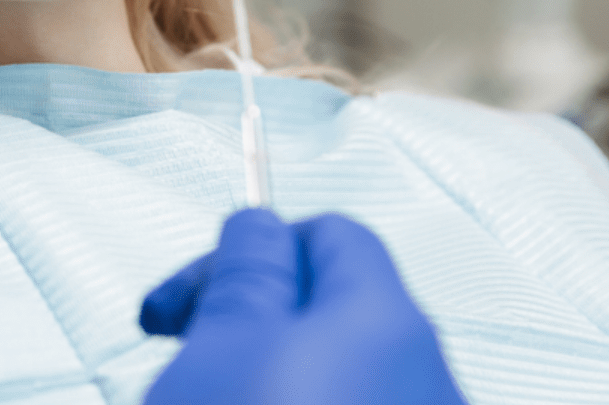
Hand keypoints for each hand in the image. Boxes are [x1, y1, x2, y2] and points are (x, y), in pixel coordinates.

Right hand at [140, 208, 465, 404]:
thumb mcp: (225, 339)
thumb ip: (247, 268)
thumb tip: (260, 221)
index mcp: (386, 317)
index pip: (331, 233)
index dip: (251, 250)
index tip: (184, 300)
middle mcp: (427, 371)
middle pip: (332, 309)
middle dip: (250, 318)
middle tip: (182, 351)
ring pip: (334, 371)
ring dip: (264, 372)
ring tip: (210, 396)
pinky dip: (294, 404)